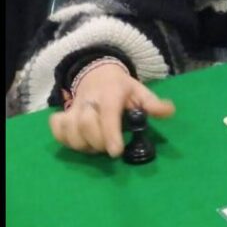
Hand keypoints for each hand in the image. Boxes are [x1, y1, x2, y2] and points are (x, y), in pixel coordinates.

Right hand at [48, 63, 174, 156]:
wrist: (97, 74)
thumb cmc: (122, 88)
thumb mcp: (140, 91)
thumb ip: (153, 103)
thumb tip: (169, 111)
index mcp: (111, 94)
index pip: (108, 114)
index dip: (110, 134)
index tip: (116, 152)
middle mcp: (89, 100)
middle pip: (86, 125)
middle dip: (98, 142)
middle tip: (109, 147)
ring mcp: (73, 108)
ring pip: (70, 130)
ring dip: (82, 145)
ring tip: (96, 147)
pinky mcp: (62, 115)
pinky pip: (57, 129)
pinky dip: (64, 139)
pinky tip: (78, 142)